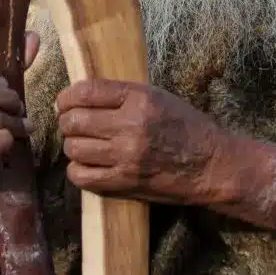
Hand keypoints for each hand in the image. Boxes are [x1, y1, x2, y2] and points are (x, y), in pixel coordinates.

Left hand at [56, 80, 235, 205]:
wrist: (210, 165)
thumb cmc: (186, 126)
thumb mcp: (158, 97)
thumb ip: (122, 94)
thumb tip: (81, 95)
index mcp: (140, 98)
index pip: (86, 91)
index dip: (67, 96)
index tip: (65, 100)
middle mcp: (130, 126)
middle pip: (74, 121)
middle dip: (67, 120)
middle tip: (71, 122)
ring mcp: (126, 157)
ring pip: (74, 148)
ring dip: (73, 144)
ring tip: (83, 143)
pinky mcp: (124, 182)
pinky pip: (81, 176)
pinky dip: (77, 169)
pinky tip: (87, 164)